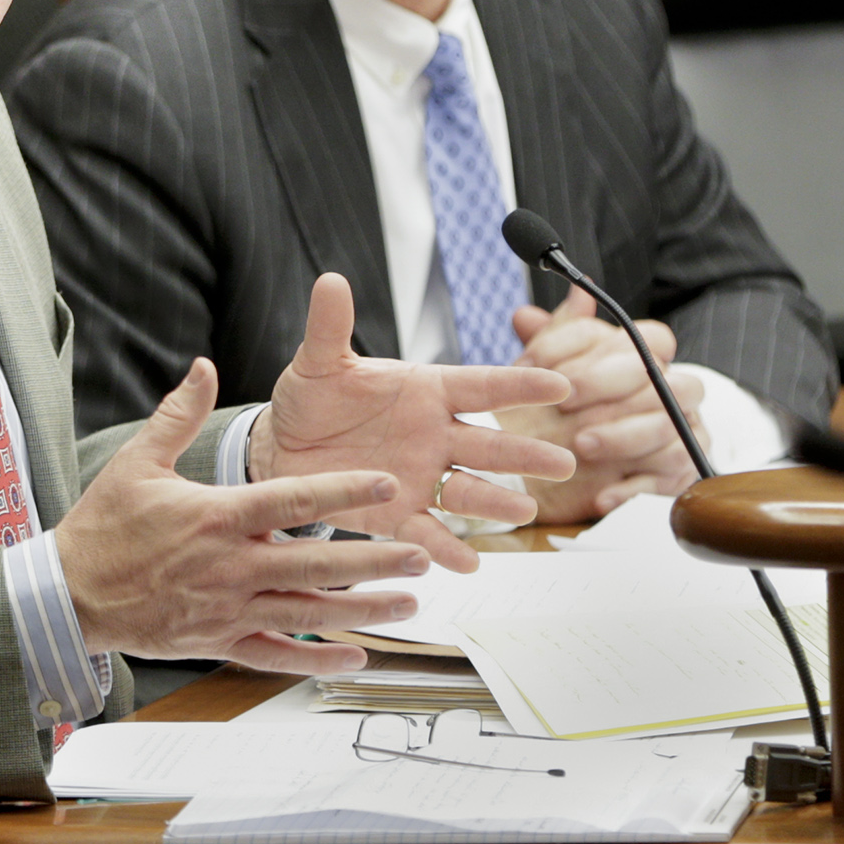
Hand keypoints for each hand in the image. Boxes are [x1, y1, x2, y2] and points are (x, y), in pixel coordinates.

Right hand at [56, 358, 440, 673]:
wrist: (68, 595)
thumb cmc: (103, 526)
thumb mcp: (136, 461)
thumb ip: (178, 415)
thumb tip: (203, 366)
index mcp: (215, 517)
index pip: (292, 501)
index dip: (343, 492)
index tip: (386, 485)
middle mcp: (229, 566)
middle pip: (316, 563)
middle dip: (374, 559)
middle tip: (421, 554)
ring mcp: (226, 608)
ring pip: (307, 612)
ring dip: (362, 609)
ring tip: (409, 602)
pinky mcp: (218, 640)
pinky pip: (277, 653)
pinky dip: (317, 658)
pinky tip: (355, 655)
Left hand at [245, 275, 574, 573]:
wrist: (279, 449)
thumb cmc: (310, 399)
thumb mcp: (318, 362)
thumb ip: (330, 326)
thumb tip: (330, 280)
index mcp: (427, 391)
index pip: (482, 385)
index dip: (520, 385)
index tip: (560, 384)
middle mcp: (435, 436)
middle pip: (491, 444)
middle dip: (527, 453)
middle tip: (564, 461)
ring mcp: (422, 477)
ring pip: (470, 491)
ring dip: (497, 501)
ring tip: (525, 509)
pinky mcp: (398, 515)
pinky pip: (429, 532)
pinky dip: (446, 548)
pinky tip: (467, 563)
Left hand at [504, 285, 709, 521]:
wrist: (585, 464)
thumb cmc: (574, 407)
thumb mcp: (556, 374)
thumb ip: (545, 345)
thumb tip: (524, 315)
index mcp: (650, 359)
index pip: (650, 338)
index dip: (600, 348)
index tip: (551, 365)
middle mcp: (676, 392)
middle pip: (664, 379)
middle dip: (609, 387)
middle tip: (564, 404)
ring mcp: (684, 432)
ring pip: (671, 426)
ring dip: (623, 436)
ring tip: (580, 445)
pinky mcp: (682, 474)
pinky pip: (672, 478)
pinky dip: (633, 487)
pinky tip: (600, 495)